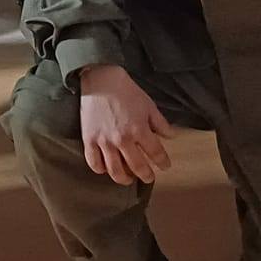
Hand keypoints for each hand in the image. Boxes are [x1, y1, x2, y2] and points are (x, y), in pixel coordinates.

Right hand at [79, 65, 172, 184]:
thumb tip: (171, 136)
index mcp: (139, 130)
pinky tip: (106, 169)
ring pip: (114, 170)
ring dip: (124, 179)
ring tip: (129, 179)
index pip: (155, 153)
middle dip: (146, 175)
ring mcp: (104, 142)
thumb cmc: (126, 91)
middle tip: (149, 178)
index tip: (166, 166)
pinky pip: (94, 163)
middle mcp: (122, 140)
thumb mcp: (149, 105)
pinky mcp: (89, 140)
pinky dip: (101, 170)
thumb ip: (160, 123)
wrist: (101, 81)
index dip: (163, 162)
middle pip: (136, 166)